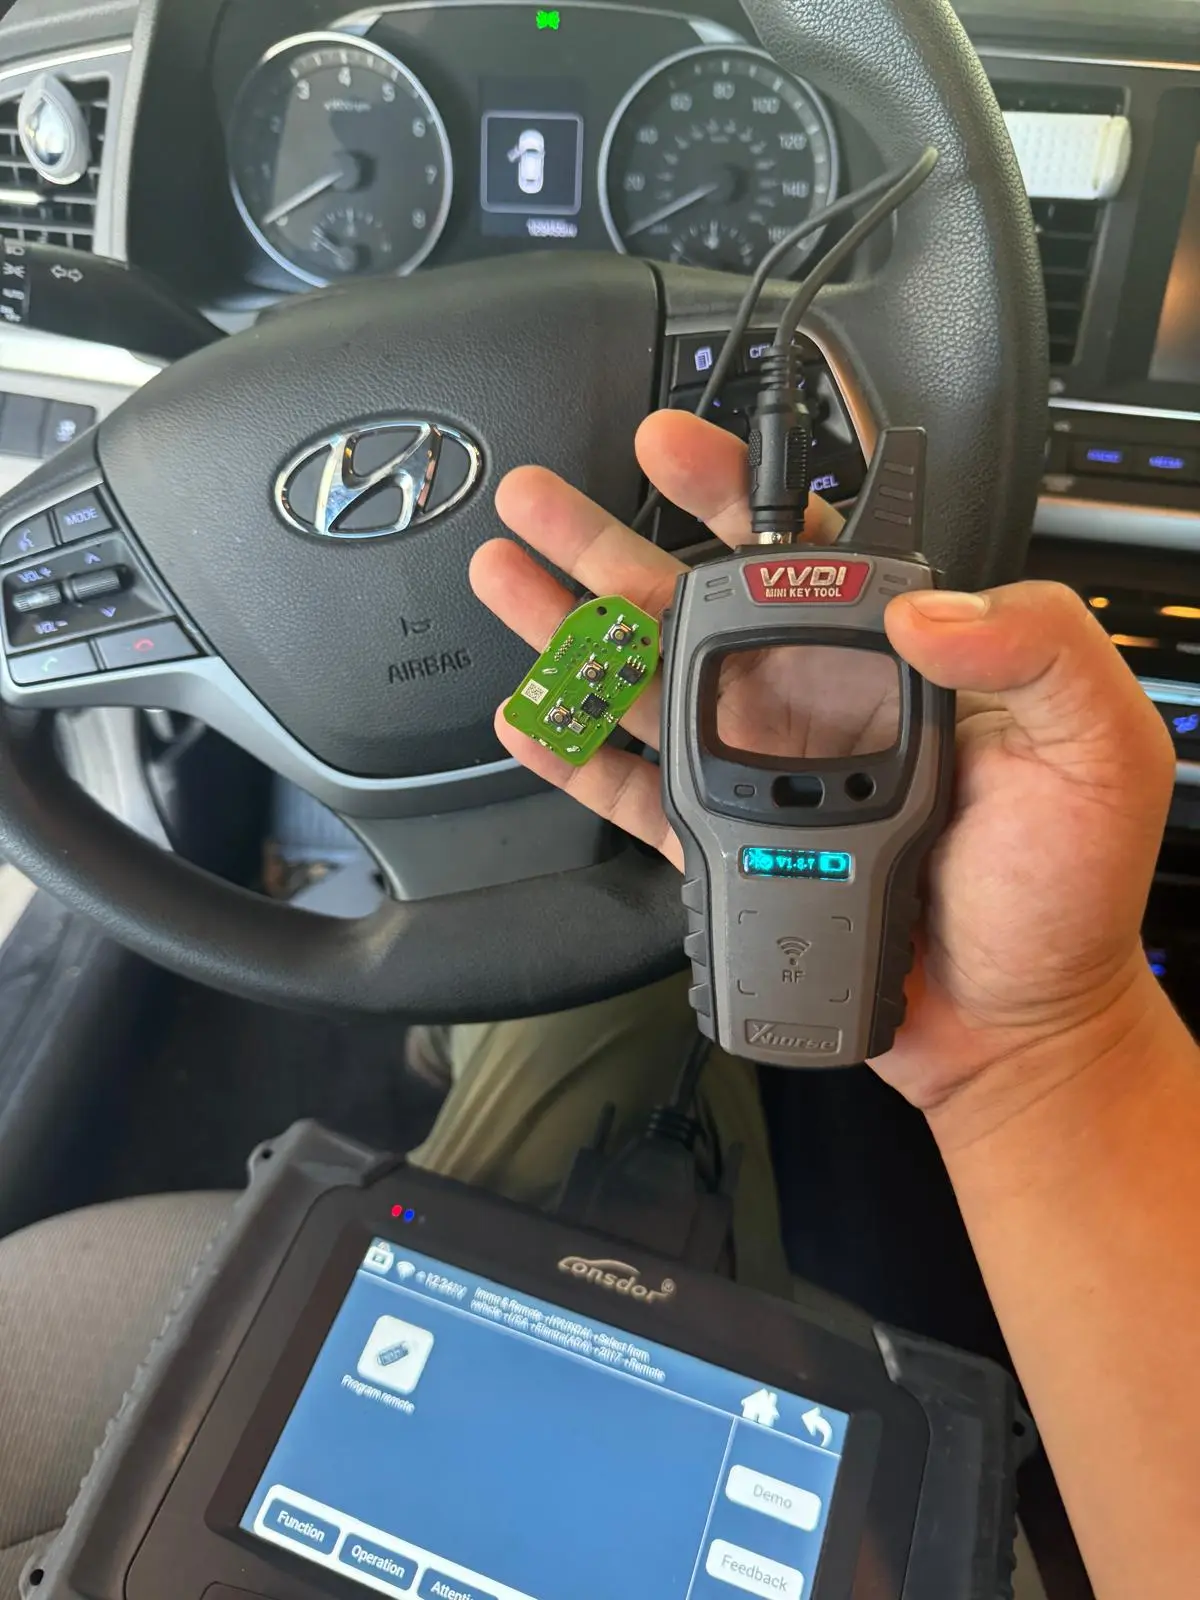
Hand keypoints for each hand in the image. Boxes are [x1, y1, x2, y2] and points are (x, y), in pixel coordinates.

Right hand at [471, 411, 1176, 1112]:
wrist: (1016, 1023)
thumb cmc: (1066, 891)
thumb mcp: (1096, 747)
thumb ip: (1035, 645)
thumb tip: (922, 602)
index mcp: (893, 664)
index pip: (802, 556)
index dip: (730, 493)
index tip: (670, 447)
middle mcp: (813, 706)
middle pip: (690, 605)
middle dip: (608, 544)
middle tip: (539, 500)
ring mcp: (760, 777)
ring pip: (642, 686)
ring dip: (569, 631)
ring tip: (505, 578)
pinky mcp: (725, 848)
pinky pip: (631, 792)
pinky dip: (573, 757)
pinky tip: (529, 717)